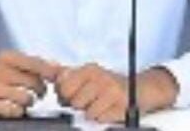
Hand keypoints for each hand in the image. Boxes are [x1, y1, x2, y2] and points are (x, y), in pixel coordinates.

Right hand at [0, 51, 58, 117]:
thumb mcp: (6, 61)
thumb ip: (29, 63)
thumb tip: (55, 67)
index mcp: (6, 57)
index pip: (35, 63)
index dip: (49, 71)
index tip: (57, 77)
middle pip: (33, 82)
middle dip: (40, 89)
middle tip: (39, 92)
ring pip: (25, 97)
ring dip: (30, 101)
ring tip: (26, 100)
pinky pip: (13, 110)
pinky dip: (18, 111)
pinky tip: (15, 107)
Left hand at [54, 63, 179, 122]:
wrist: (140, 89)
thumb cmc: (110, 84)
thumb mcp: (89, 74)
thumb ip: (67, 74)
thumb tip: (49, 71)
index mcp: (89, 69)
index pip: (63, 87)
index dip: (65, 96)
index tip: (73, 94)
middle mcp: (100, 77)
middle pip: (74, 102)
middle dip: (79, 106)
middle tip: (89, 101)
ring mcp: (111, 91)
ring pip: (87, 112)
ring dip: (92, 113)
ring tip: (100, 105)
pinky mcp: (120, 105)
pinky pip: (100, 119)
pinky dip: (103, 118)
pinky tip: (109, 110)